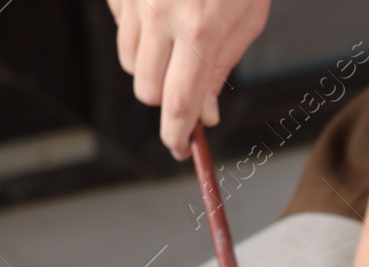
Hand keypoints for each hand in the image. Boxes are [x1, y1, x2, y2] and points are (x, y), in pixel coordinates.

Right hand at [109, 0, 269, 159]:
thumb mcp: (247, 19)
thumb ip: (222, 69)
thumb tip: (206, 114)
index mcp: (201, 30)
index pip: (178, 103)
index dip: (176, 134)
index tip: (180, 150)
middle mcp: (160, 15)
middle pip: (147, 90)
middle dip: (167, 98)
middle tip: (188, 87)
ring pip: (130, 62)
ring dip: (152, 66)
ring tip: (178, 42)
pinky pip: (120, 28)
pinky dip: (139, 31)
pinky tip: (162, 10)